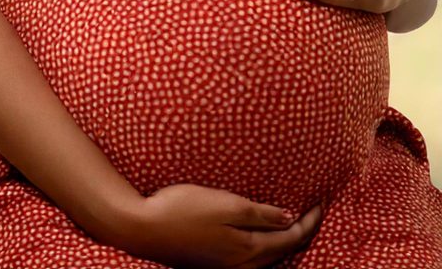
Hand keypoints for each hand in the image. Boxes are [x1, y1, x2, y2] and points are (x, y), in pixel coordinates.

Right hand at [116, 184, 320, 268]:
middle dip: (302, 231)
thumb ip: (258, 214)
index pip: (292, 239)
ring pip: (269, 258)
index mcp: (250, 250)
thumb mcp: (223, 204)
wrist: (142, 228)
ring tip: (293, 220)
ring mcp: (227, 266)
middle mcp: (243, 265)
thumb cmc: (181, 210)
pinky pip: (253, 257)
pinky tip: (260, 234)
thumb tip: (290, 218)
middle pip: (284, 252)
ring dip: (285, 240)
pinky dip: (266, 245)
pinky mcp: (214, 262)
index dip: (310, 220)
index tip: (320, 200)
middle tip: (314, 209)